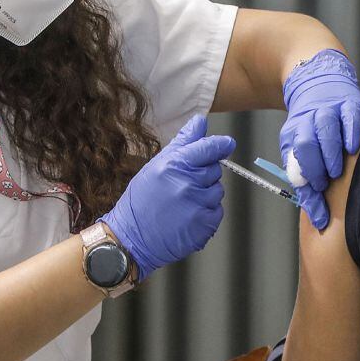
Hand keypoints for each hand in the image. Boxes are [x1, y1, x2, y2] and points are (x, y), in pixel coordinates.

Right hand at [98, 115, 234, 282]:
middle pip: (215, 170)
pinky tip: (187, 217)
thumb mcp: (156, 166)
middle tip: (182, 186)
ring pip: (217, 191)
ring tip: (182, 204)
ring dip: (205, 195)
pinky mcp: (204, 225)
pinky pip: (217, 211)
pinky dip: (206, 214)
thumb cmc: (141, 201)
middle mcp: (188, 184)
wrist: (131, 238)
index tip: (227, 144)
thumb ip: (182, 142)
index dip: (221, 145)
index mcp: (175, 166)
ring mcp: (197, 206)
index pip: (209, 148)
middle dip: (203, 175)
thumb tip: (200, 122)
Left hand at [279, 49, 359, 229]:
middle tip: (325, 184)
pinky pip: (350, 118)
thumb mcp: (303, 153)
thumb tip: (318, 218)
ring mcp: (330, 111)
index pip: (295, 162)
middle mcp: (310, 121)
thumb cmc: (315, 130)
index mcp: (294, 134)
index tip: (318, 211)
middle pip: (307, 144)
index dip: (305, 186)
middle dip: (315, 168)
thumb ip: (308, 184)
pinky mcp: (351, 104)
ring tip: (337, 172)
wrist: (320, 82)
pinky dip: (351, 133)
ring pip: (326, 130)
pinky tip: (353, 148)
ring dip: (330, 154)